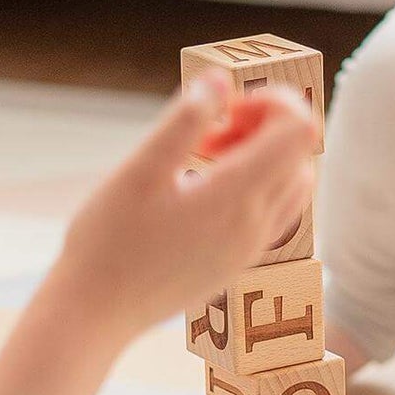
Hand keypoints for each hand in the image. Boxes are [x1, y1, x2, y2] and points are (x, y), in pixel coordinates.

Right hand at [56, 71, 316, 338]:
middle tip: (208, 132)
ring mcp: (251, 250)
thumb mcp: (139, 171)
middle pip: (298, 154)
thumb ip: (183, 122)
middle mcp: (256, 225)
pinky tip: (203, 191)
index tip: (226, 105)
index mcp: (236, 196)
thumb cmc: (107, 241)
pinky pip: (274, 215)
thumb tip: (220, 81)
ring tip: (203, 160)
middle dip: (263, 127)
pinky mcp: (239, 266)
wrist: (96, 314)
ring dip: (262, 159)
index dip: (272, 101)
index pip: (298, 130)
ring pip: (292, 186)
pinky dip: (255, 189)